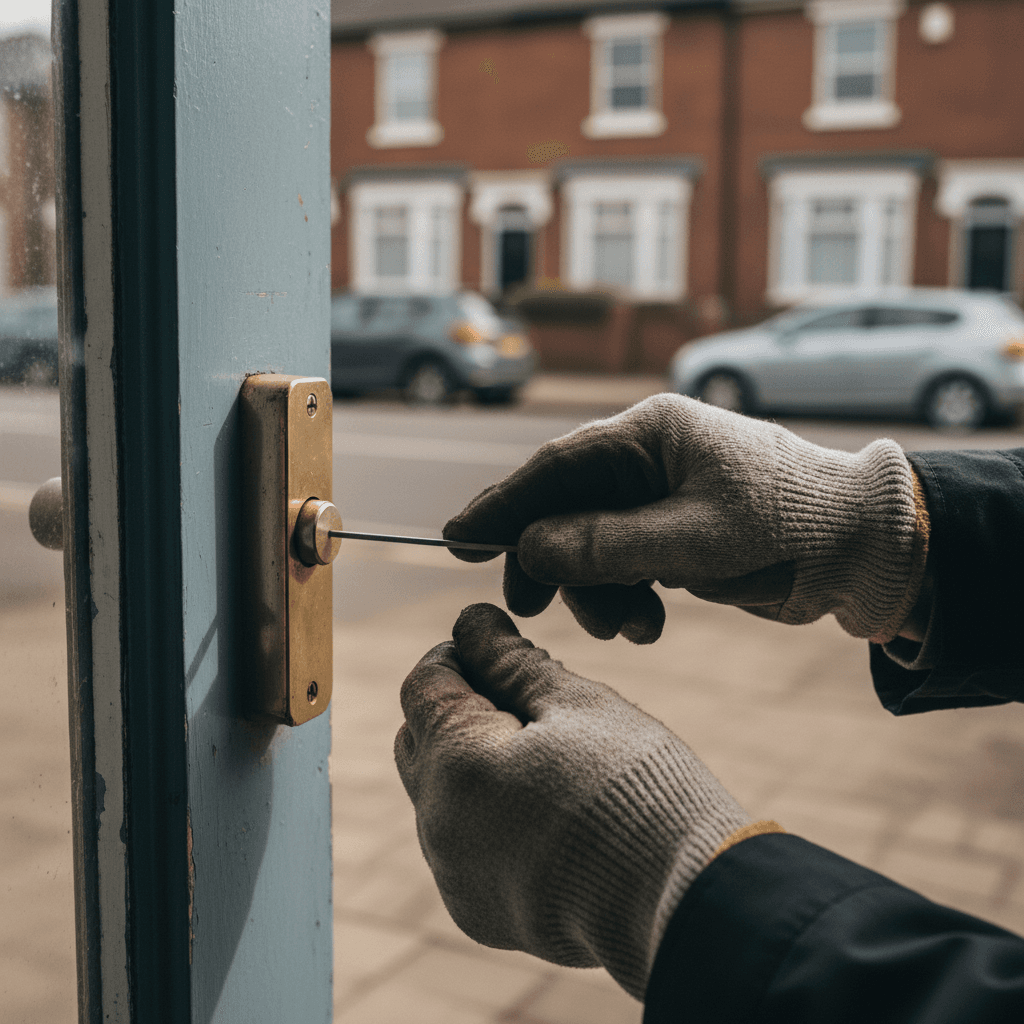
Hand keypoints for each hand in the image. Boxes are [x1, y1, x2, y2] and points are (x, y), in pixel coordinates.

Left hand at [394, 603, 750, 999]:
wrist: (682, 904)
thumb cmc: (635, 789)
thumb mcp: (577, 704)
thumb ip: (511, 660)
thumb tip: (471, 621)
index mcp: (456, 764)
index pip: (423, 685)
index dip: (457, 653)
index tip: (499, 647)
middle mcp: (438, 825)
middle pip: (419, 739)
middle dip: (458, 707)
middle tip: (525, 698)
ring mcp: (454, 876)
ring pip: (439, 794)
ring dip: (472, 764)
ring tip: (546, 757)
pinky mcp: (478, 913)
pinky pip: (461, 846)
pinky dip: (487, 816)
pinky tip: (548, 813)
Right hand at [444, 395, 924, 643]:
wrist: (864, 550)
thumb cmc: (792, 526)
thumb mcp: (696, 539)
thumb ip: (607, 545)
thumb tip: (528, 549)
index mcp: (651, 435)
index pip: (556, 466)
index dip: (502, 503)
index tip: (455, 538)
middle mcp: (649, 460)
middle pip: (565, 508)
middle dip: (548, 560)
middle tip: (527, 604)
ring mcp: (660, 498)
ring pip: (591, 545)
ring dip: (596, 592)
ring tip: (631, 628)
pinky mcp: (676, 535)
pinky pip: (624, 565)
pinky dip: (625, 598)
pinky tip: (650, 624)